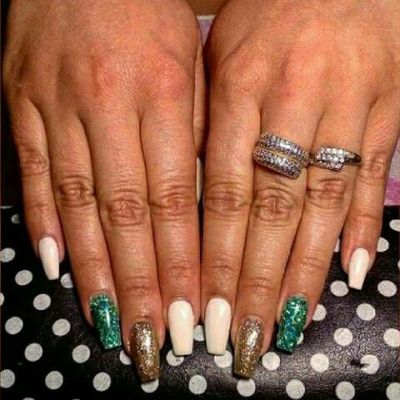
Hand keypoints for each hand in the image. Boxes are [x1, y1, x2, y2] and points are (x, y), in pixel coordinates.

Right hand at [4, 0, 204, 380]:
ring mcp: (58, 106)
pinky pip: (33, 174)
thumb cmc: (151, 13)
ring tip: (107, 322)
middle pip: (125, 214)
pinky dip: (42, 224)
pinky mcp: (23, 103)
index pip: (175, 199)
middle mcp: (107, 105)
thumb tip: (202, 206)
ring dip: (94, 270)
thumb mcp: (194, 64)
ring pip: (76, 205)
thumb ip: (199, 135)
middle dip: (139, 284)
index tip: (187, 311)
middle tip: (149, 338)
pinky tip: (57, 267)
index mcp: (163, 92)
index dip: (180, 262)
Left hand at [202, 0, 399, 375]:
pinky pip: (374, 175)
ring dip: (304, 271)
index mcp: (238, 86)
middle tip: (243, 339)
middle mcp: (293, 100)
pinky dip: (364, 227)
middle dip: (257, 282)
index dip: (217, 258)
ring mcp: (348, 103)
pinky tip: (352, 273)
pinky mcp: (390, 105)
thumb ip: (205, 128)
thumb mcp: (218, 58)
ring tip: (288, 324)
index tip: (206, 311)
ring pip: (323, 205)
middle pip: (272, 210)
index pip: (224, 193)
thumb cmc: (266, 12)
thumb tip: (196, 202)